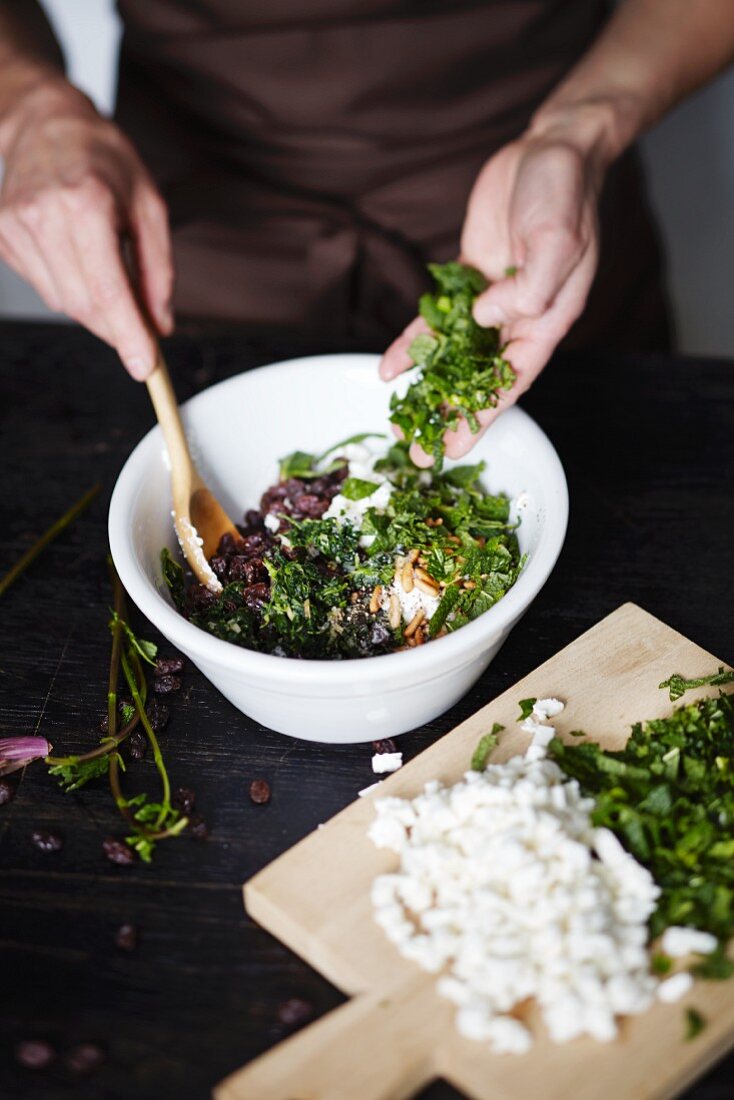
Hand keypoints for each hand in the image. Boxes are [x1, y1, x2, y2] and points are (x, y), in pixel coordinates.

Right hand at [0, 82, 171, 379]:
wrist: (45, 122)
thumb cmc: (102, 158)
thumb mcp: (150, 205)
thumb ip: (157, 269)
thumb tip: (159, 324)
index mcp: (85, 204)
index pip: (107, 290)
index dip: (128, 335)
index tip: (146, 367)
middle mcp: (43, 216)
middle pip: (84, 305)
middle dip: (117, 327)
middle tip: (143, 331)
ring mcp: (15, 227)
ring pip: (63, 302)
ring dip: (95, 306)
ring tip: (108, 269)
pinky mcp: (1, 236)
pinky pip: (45, 286)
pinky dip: (71, 286)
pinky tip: (77, 256)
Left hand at [380, 129, 603, 465]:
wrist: (548, 150)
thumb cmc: (564, 194)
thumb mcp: (556, 240)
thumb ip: (528, 287)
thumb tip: (486, 318)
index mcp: (545, 320)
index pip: (511, 382)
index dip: (482, 418)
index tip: (456, 449)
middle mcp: (516, 318)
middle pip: (478, 380)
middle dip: (448, 417)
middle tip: (418, 452)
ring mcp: (489, 301)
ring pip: (452, 356)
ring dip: (427, 389)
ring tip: (400, 423)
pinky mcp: (466, 280)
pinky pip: (435, 320)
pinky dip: (412, 343)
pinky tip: (388, 366)